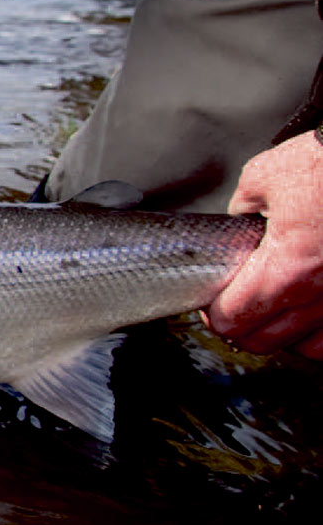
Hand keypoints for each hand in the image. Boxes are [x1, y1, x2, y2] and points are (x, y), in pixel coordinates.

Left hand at [204, 131, 322, 357]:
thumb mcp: (264, 177)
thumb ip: (243, 208)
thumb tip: (240, 221)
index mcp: (287, 268)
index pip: (233, 319)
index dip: (214, 313)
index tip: (212, 300)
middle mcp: (321, 295)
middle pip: (264, 341)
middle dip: (241, 326)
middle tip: (236, 306)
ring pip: (306, 347)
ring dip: (283, 333)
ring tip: (275, 311)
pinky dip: (320, 335)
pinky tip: (311, 315)